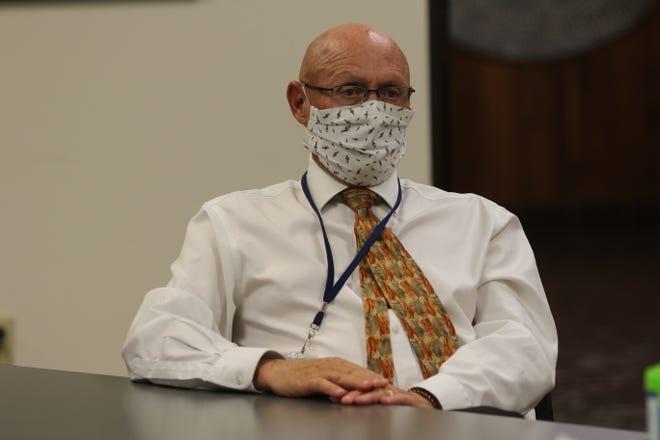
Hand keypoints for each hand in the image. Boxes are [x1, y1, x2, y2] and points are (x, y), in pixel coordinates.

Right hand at [253, 357, 388, 400]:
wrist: (278, 373)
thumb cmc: (302, 376)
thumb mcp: (325, 377)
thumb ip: (340, 382)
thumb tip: (357, 391)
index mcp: (336, 365)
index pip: (358, 371)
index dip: (372, 376)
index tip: (387, 383)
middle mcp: (330, 366)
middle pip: (353, 373)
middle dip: (369, 379)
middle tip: (384, 385)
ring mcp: (319, 372)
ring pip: (340, 377)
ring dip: (355, 382)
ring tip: (368, 388)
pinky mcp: (308, 380)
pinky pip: (322, 384)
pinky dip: (332, 389)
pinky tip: (340, 394)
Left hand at [339, 385, 435, 408]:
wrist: (423, 405)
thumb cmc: (399, 404)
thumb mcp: (380, 402)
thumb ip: (365, 401)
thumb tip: (342, 401)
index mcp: (377, 390)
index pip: (361, 388)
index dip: (347, 391)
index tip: (333, 397)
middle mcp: (386, 390)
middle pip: (369, 389)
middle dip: (354, 394)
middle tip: (342, 399)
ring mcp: (398, 394)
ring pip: (382, 393)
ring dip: (369, 396)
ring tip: (358, 400)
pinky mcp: (410, 399)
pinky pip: (401, 398)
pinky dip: (393, 399)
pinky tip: (384, 401)